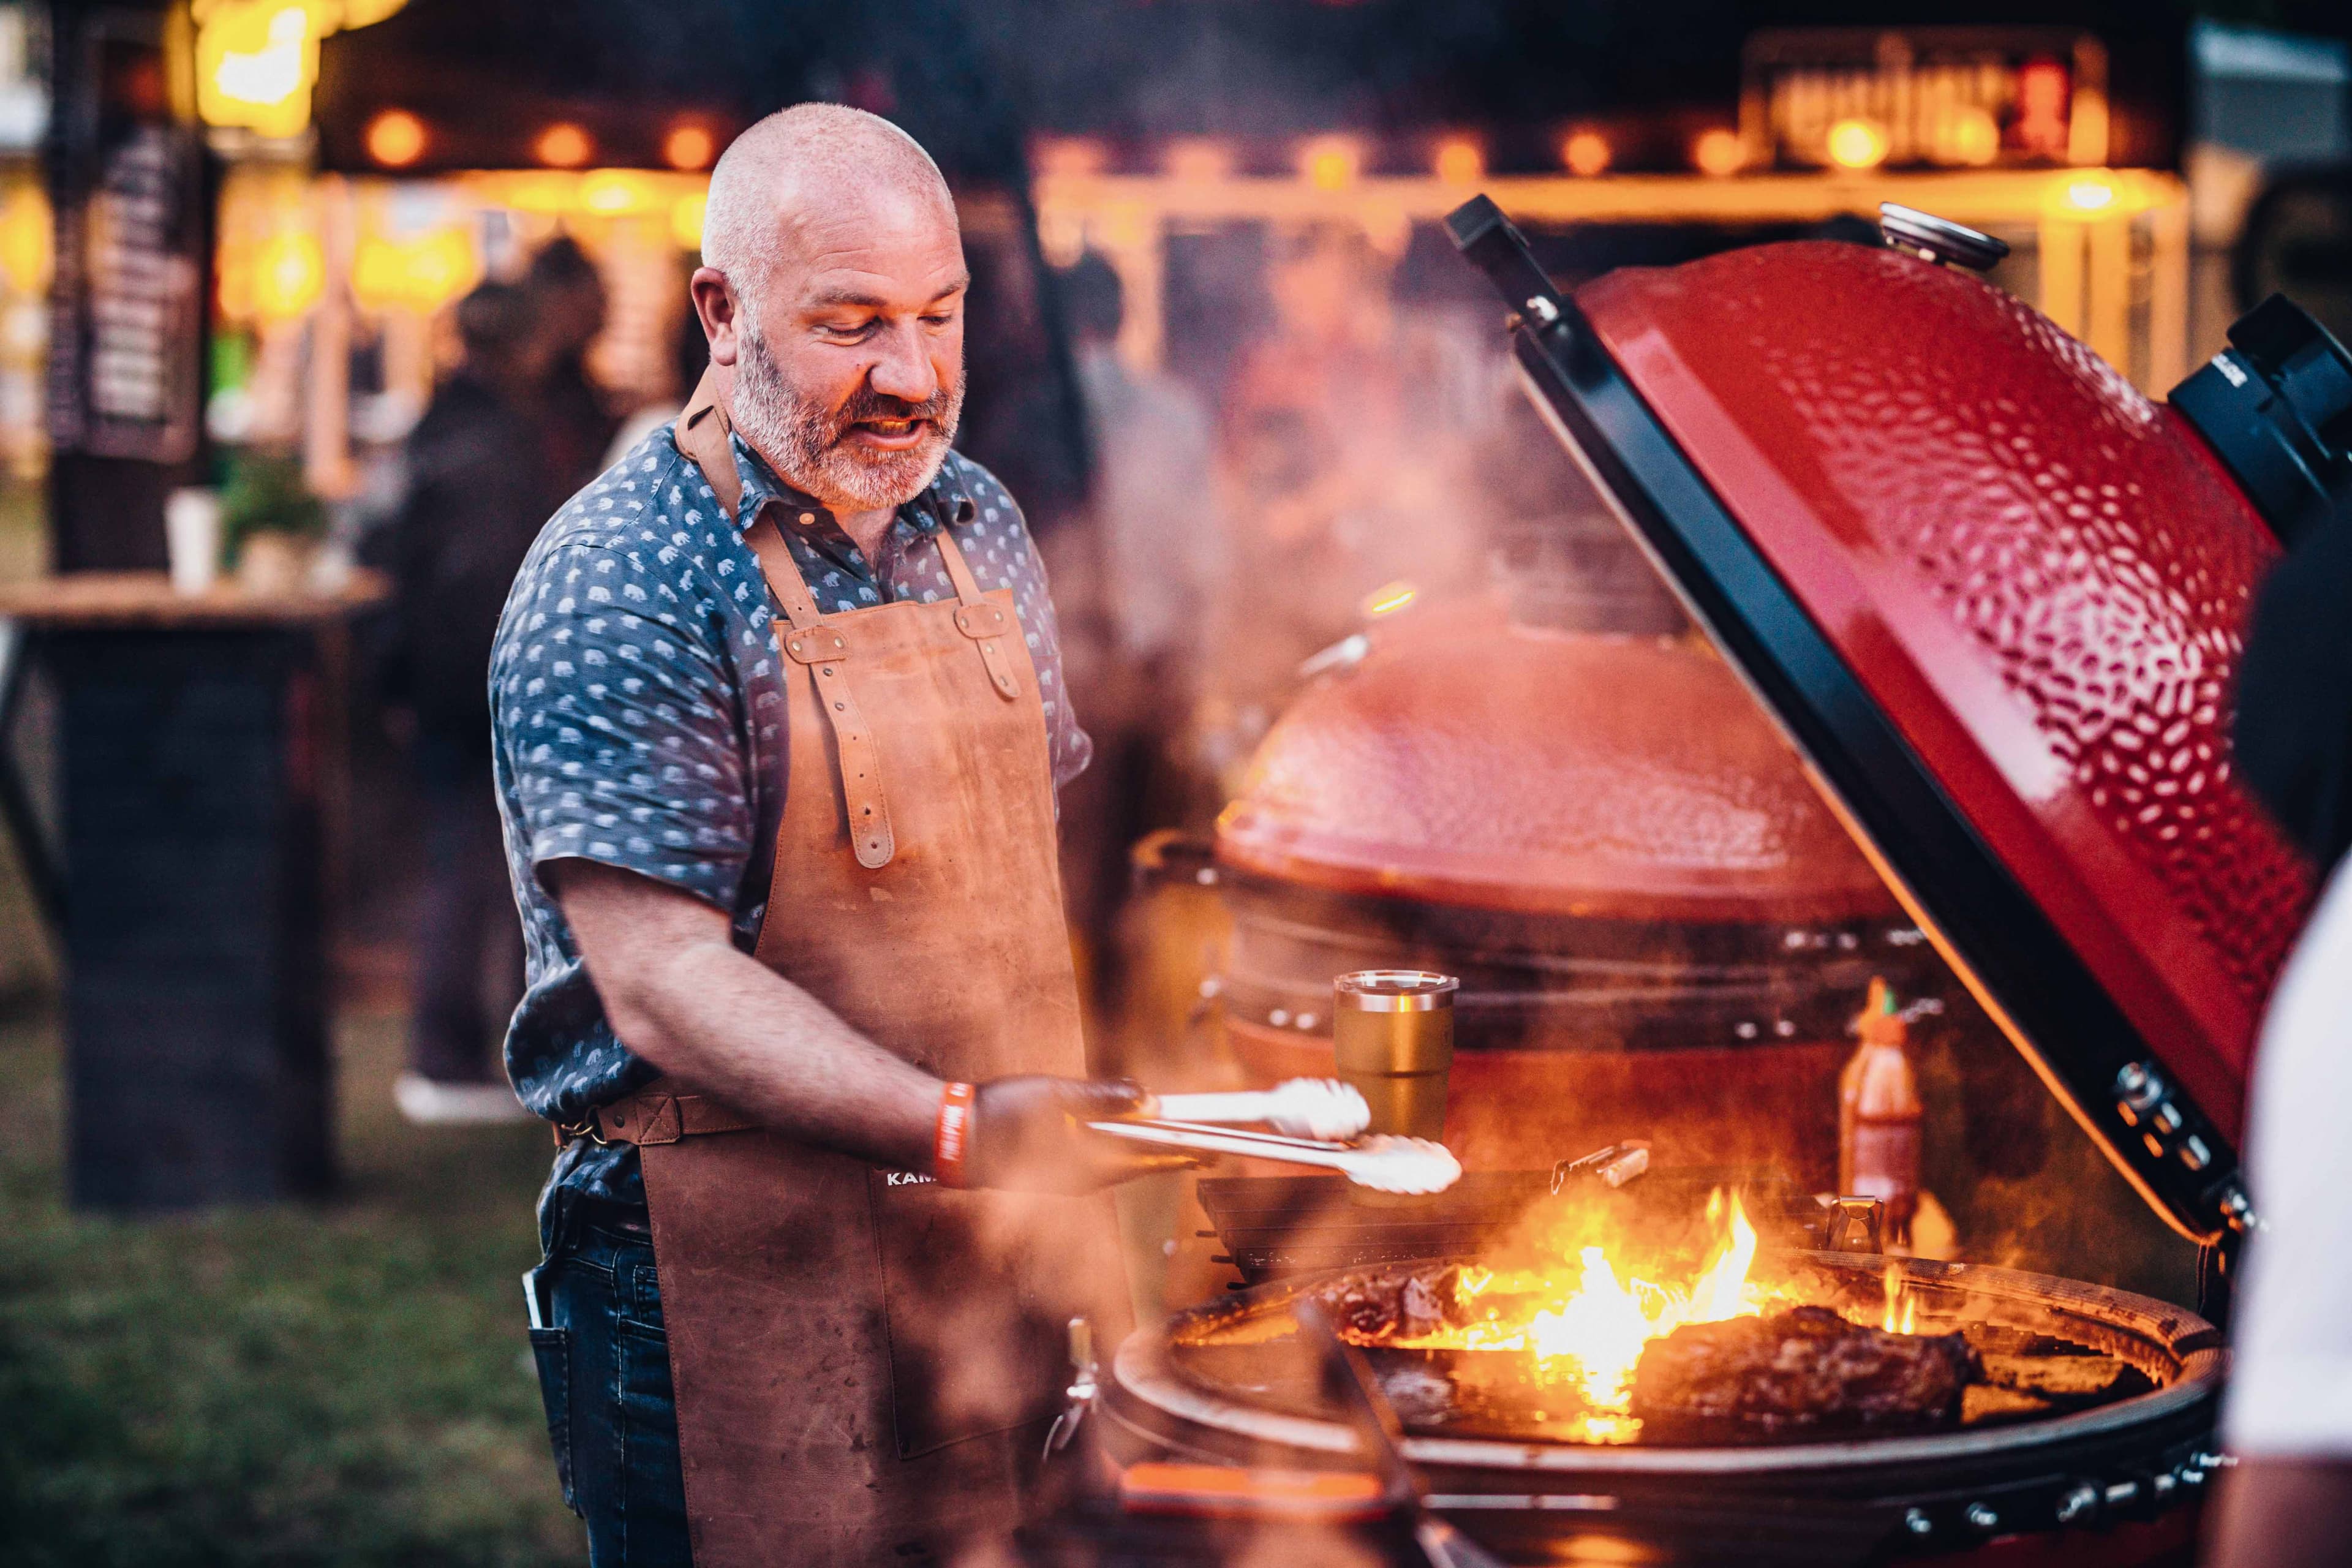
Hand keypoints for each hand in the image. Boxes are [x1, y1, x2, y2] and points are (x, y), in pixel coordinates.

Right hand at [959, 1075, 1190, 1192]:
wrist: (952, 1140)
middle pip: (1140, 1164)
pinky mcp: (1056, 1174)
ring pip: (1120, 1165)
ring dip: (1149, 1153)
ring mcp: (1069, 1179)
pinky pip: (1099, 1165)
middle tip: (1209, 1147)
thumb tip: (1147, 1098)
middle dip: (1175, 1154)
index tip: (1217, 1150)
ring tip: (1177, 1143)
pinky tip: (1127, 1140)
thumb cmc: (999, 1115)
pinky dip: (1122, 1152)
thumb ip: (1103, 1097)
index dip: (1187, 1151)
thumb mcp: (1055, 1096)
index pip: (1150, 1156)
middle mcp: (1084, 1178)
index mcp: (1089, 1160)